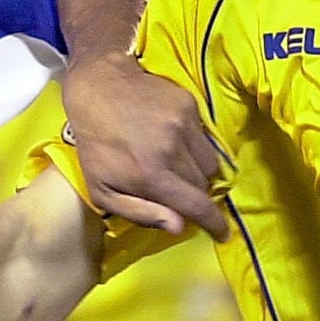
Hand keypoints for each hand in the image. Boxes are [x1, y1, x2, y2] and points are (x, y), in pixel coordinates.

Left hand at [61, 52, 227, 238]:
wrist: (97, 87)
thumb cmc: (95, 145)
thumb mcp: (102, 191)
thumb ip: (140, 213)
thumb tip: (178, 227)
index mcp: (150, 175)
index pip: (197, 205)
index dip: (214, 223)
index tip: (223, 233)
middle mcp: (171, 150)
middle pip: (204, 185)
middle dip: (195, 195)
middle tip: (178, 191)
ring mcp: (183, 124)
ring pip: (210, 163)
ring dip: (198, 172)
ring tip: (177, 166)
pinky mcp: (189, 106)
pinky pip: (205, 137)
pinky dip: (195, 146)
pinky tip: (172, 140)